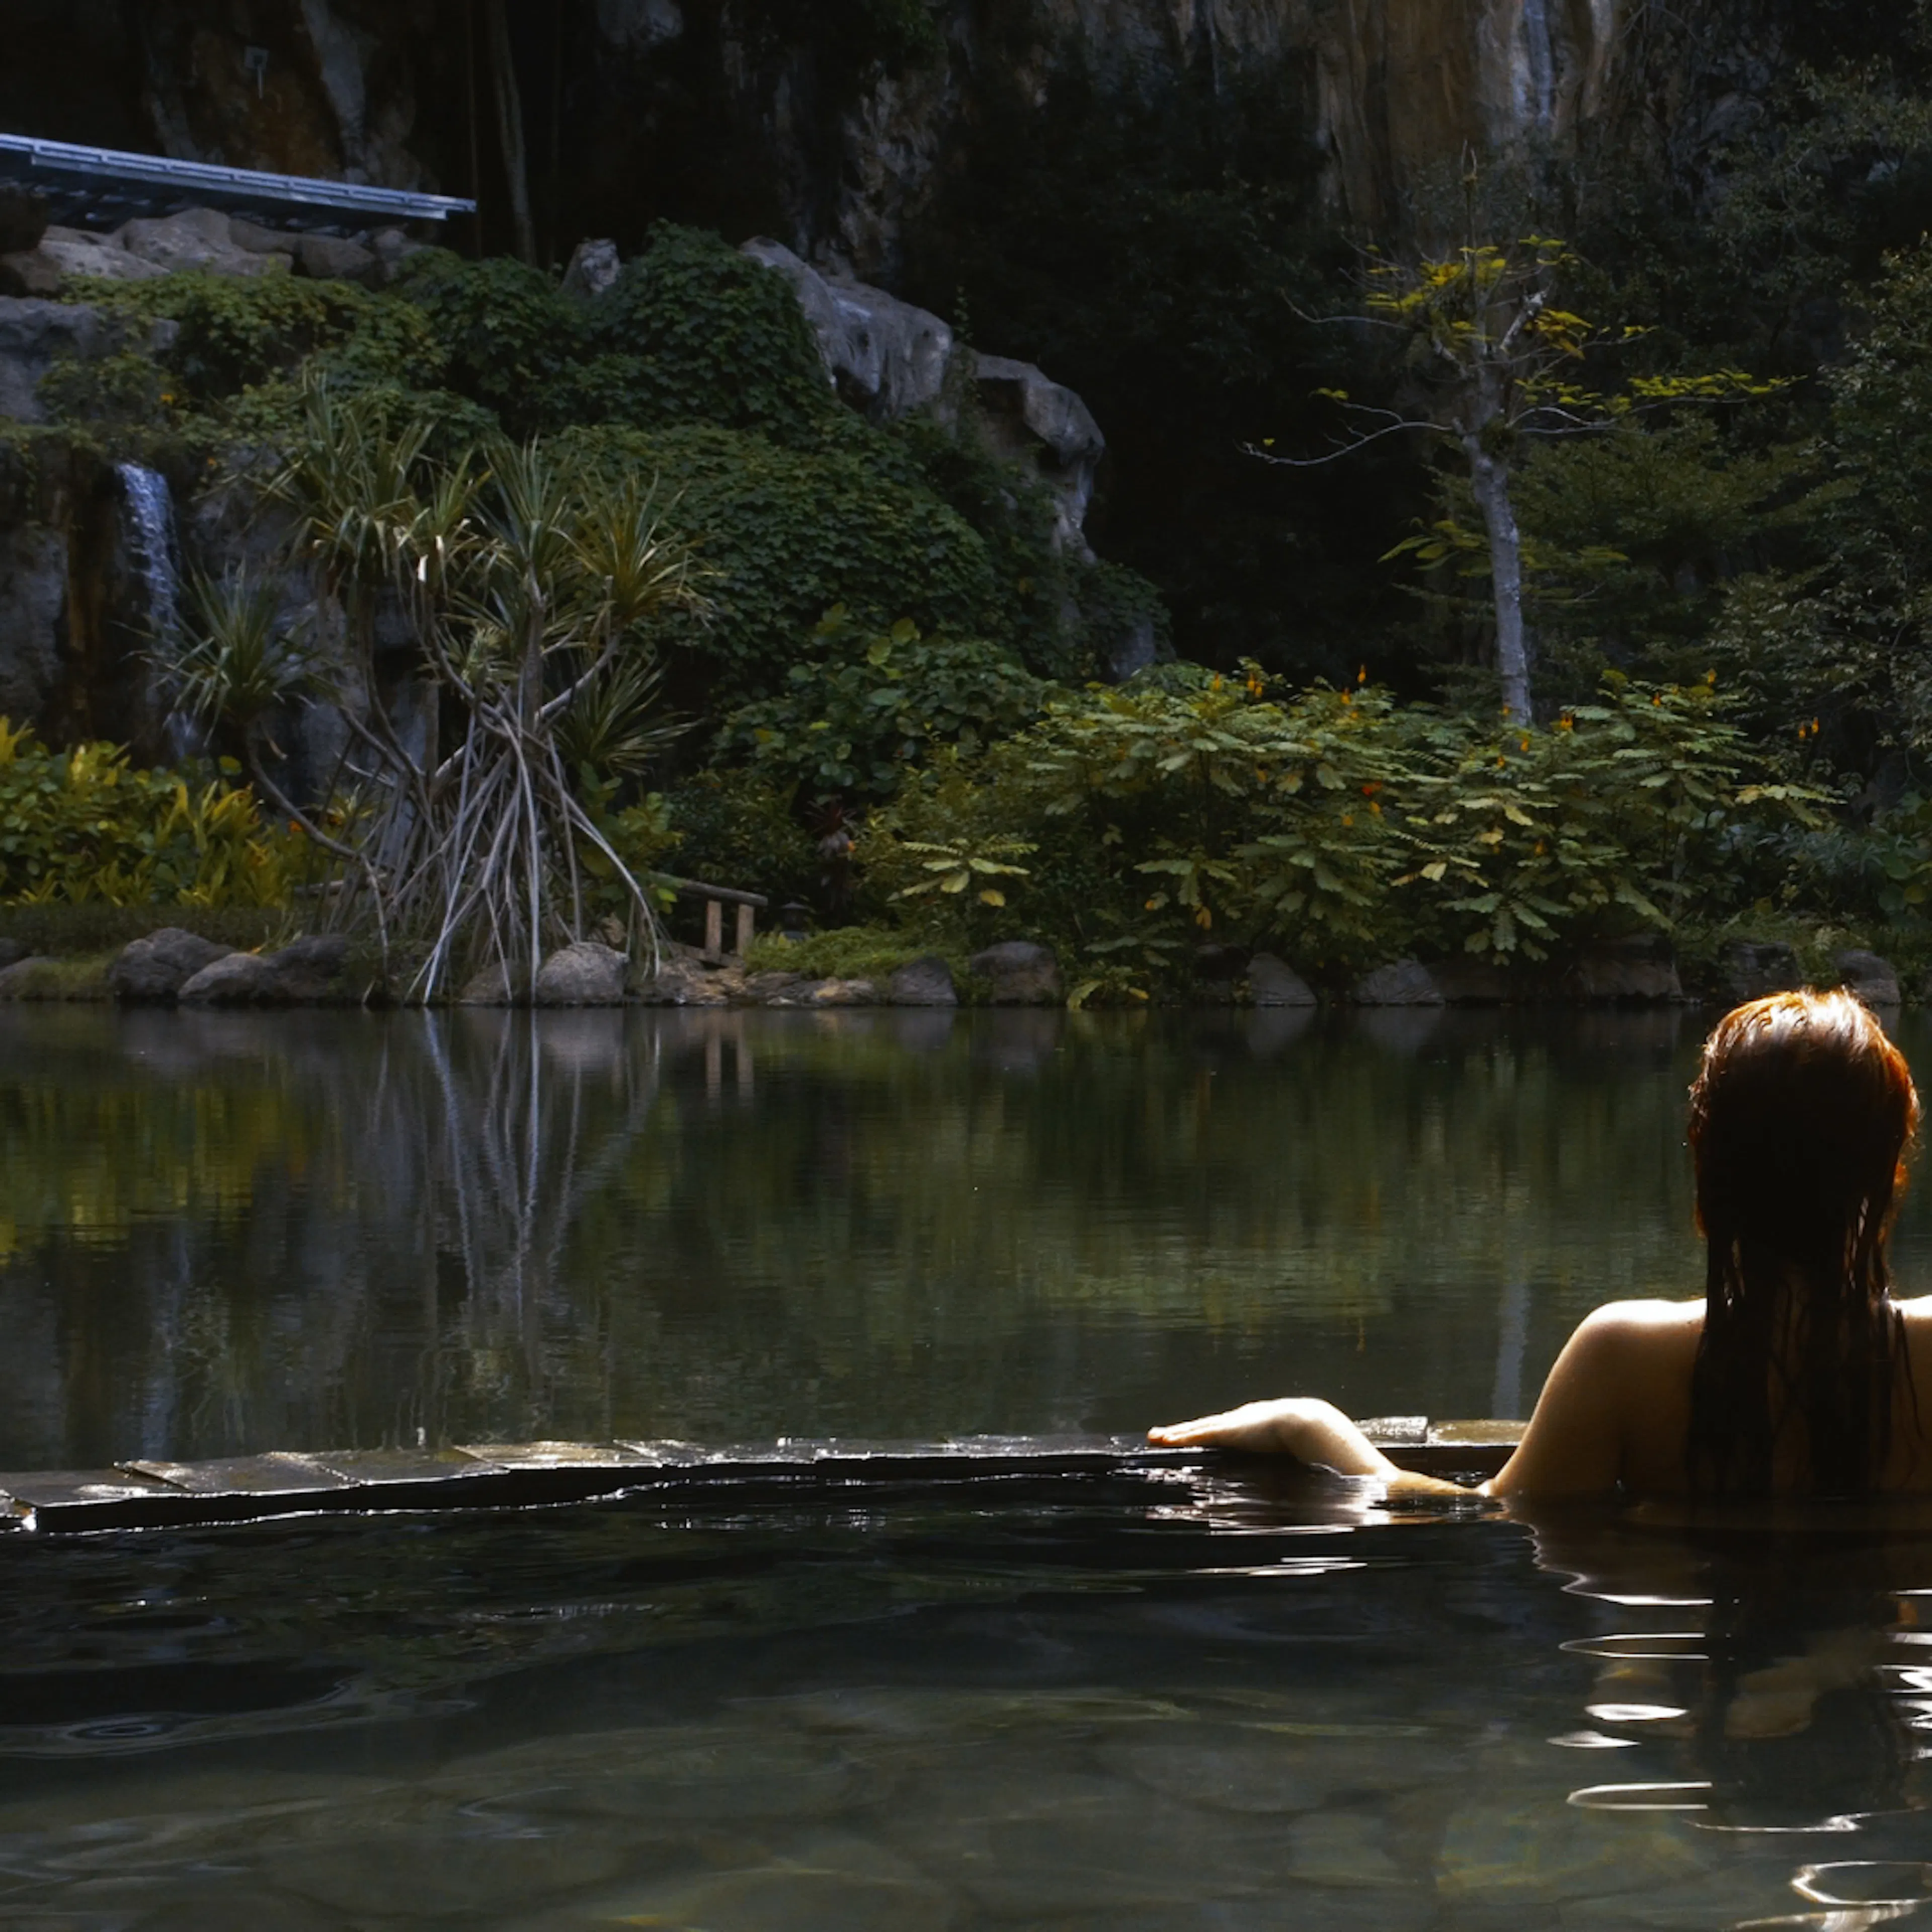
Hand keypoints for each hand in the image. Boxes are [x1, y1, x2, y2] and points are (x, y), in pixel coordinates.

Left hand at [1147, 1397, 1360, 1460]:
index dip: (1208, 1440)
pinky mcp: (1226, 1430)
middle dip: (1183, 1434)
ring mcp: (1231, 1425)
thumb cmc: (1309, 1447)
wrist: (1312, 1426)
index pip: (1225, 1435)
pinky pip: (1196, 1434)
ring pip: (1196, 1430)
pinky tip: (1161, 1439)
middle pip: (1204, 1429)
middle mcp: (1239, 1424)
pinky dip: (1178, 1437)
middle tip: (1162, 1439)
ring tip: (1155, 1438)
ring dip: (1175, 1435)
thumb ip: (1281, 1481)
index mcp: (1254, 1431)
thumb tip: (1286, 1512)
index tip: (1194, 1445)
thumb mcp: (1290, 1463)